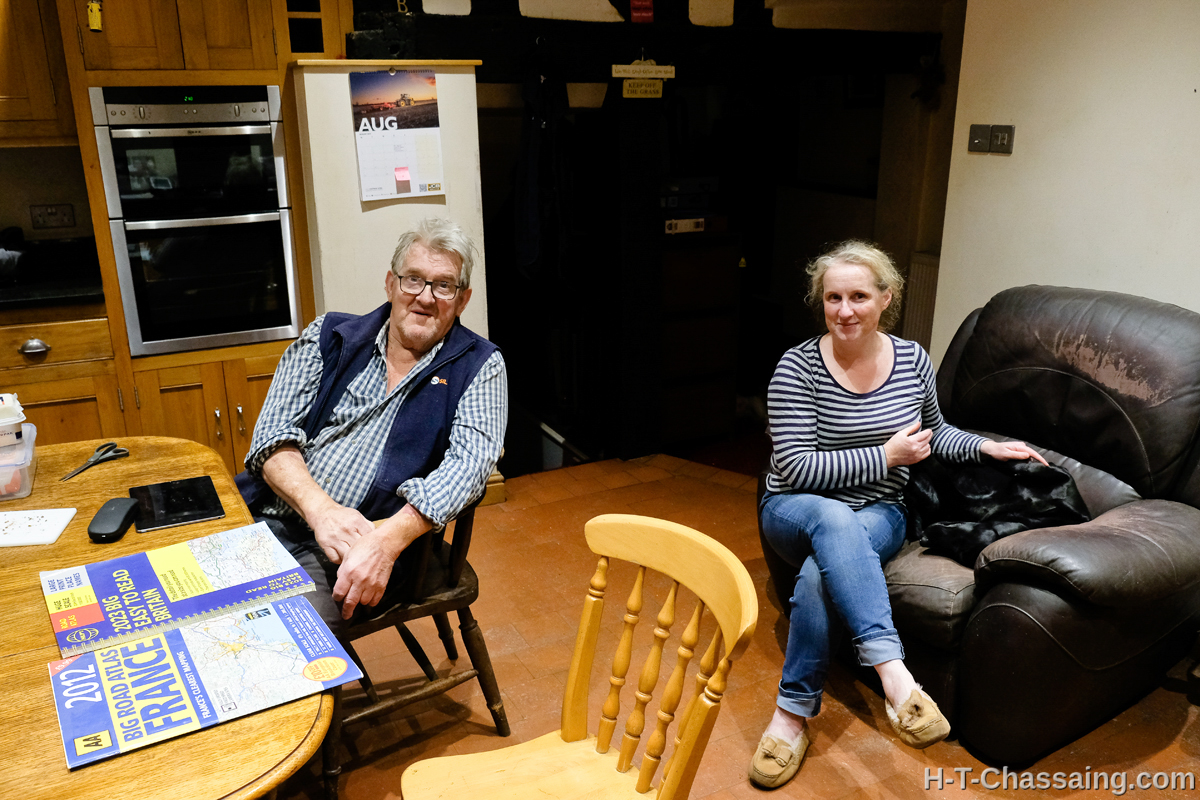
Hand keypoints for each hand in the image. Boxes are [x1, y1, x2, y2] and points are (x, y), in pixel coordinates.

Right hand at [308, 502, 373, 563]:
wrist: (323, 512)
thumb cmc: (343, 516)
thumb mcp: (357, 516)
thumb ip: (368, 525)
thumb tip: (379, 536)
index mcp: (356, 521)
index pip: (368, 537)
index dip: (371, 545)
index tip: (372, 549)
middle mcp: (345, 530)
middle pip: (358, 548)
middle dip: (362, 554)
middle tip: (364, 557)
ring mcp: (335, 538)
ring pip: (347, 556)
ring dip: (351, 559)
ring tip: (354, 559)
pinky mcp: (325, 545)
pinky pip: (335, 559)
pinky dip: (340, 561)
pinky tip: (343, 557)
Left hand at [331, 504, 430, 619]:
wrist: (384, 544)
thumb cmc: (365, 546)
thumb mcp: (348, 555)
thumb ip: (343, 571)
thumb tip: (341, 583)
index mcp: (349, 572)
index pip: (339, 593)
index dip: (337, 597)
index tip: (337, 598)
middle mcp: (359, 580)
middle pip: (350, 602)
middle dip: (346, 611)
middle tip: (345, 615)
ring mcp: (371, 584)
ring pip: (363, 602)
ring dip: (360, 603)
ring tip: (358, 600)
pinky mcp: (381, 585)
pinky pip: (375, 600)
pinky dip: (371, 602)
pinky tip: (368, 599)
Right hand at [884, 421, 932, 466]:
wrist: (889, 456)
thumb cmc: (893, 444)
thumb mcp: (901, 433)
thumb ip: (911, 428)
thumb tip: (919, 423)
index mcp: (912, 441)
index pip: (925, 434)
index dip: (928, 431)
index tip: (929, 430)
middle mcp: (916, 448)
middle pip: (927, 440)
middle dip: (929, 435)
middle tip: (928, 433)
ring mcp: (917, 455)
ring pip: (928, 447)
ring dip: (927, 443)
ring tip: (924, 440)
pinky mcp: (917, 459)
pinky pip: (927, 454)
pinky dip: (927, 449)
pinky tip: (923, 447)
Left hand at [980, 439, 1049, 465]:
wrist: (991, 449)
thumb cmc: (997, 452)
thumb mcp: (1006, 454)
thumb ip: (1017, 455)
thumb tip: (1028, 456)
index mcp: (1020, 446)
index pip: (1033, 452)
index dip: (1040, 458)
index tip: (1046, 464)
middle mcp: (1021, 446)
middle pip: (1033, 454)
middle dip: (1039, 460)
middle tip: (1044, 468)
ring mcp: (1020, 448)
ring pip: (1030, 455)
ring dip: (1034, 460)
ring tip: (1039, 467)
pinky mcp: (1018, 451)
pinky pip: (1026, 455)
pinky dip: (1029, 460)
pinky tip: (1030, 464)